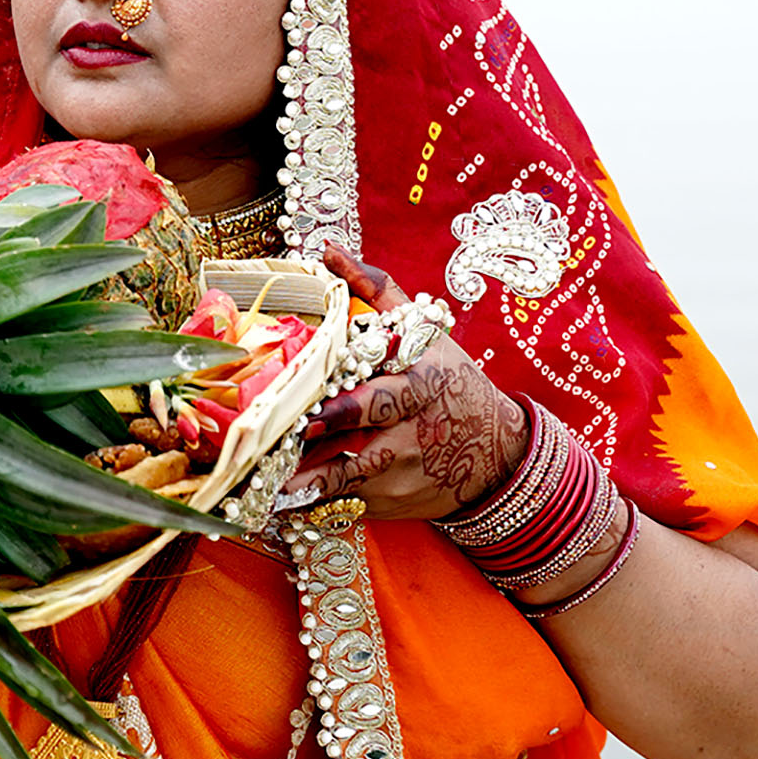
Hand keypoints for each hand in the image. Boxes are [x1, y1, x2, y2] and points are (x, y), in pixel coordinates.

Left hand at [283, 245, 529, 520]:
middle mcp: (413, 434)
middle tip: (270, 451)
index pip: (381, 399)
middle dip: (314, 454)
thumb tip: (329, 252)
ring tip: (260, 481)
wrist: (497, 456)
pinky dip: (310, 501)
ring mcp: (401, 476)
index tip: (306, 418)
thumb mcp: (427, 336)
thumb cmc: (452, 385)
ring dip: (301, 484)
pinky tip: (275, 496)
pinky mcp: (389, 505)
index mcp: (421, 386)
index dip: (343, 411)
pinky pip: (342, 505)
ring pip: (343, 484)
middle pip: (358, 448)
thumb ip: (378, 292)